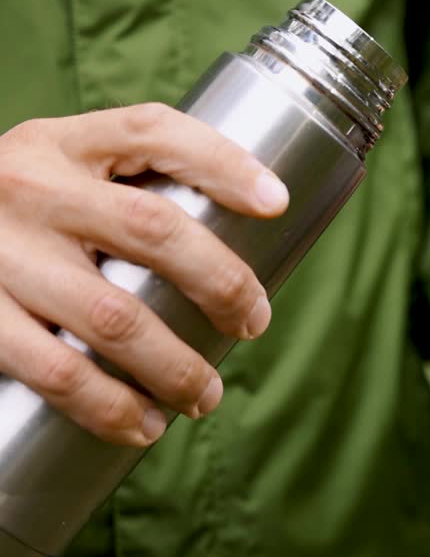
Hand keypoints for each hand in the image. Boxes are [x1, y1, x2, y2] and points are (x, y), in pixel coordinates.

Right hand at [0, 104, 289, 445]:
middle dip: (222, 283)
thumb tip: (248, 230)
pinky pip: (57, 371)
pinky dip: (110, 406)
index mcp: (62, 143)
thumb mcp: (59, 173)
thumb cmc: (17, 214)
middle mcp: (28, 187)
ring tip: (206, 396)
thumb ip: (127, 187)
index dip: (224, 163)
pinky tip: (144, 425)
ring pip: (114, 316)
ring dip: (176, 366)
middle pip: (153, 228)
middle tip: (253, 323)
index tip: (277, 203)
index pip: (153, 132)